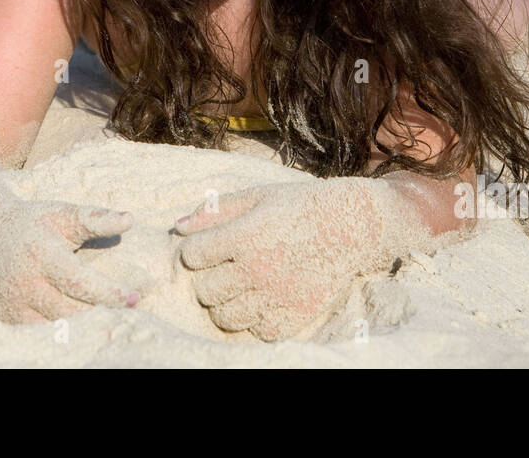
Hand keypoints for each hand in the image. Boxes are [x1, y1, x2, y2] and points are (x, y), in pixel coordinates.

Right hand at [0, 140, 142, 323]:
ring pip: (55, 329)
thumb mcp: (62, 213)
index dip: (108, 293)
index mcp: (41, 254)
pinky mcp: (7, 319)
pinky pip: (40, 335)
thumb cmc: (33, 223)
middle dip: (103, 316)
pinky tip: (87, 332)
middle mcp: (24, 283)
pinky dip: (64, 336)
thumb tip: (130, 219)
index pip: (78, 282)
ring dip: (86, 330)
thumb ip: (96, 219)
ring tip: (113, 326)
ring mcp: (13, 305)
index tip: (134, 298)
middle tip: (132, 317)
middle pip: (69, 311)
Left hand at [173, 178, 416, 341]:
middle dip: (210, 280)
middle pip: (205, 292)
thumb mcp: (257, 197)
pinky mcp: (295, 315)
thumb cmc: (299, 206)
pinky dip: (257, 320)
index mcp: (243, 236)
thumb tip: (177, 226)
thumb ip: (215, 211)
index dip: (197, 252)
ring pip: (226, 318)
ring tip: (242, 289)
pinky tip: (265, 301)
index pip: (193, 257)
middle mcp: (256, 269)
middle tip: (228, 270)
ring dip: (228, 305)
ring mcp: (276, 296)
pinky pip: (258, 331)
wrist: (351, 226)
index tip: (210, 248)